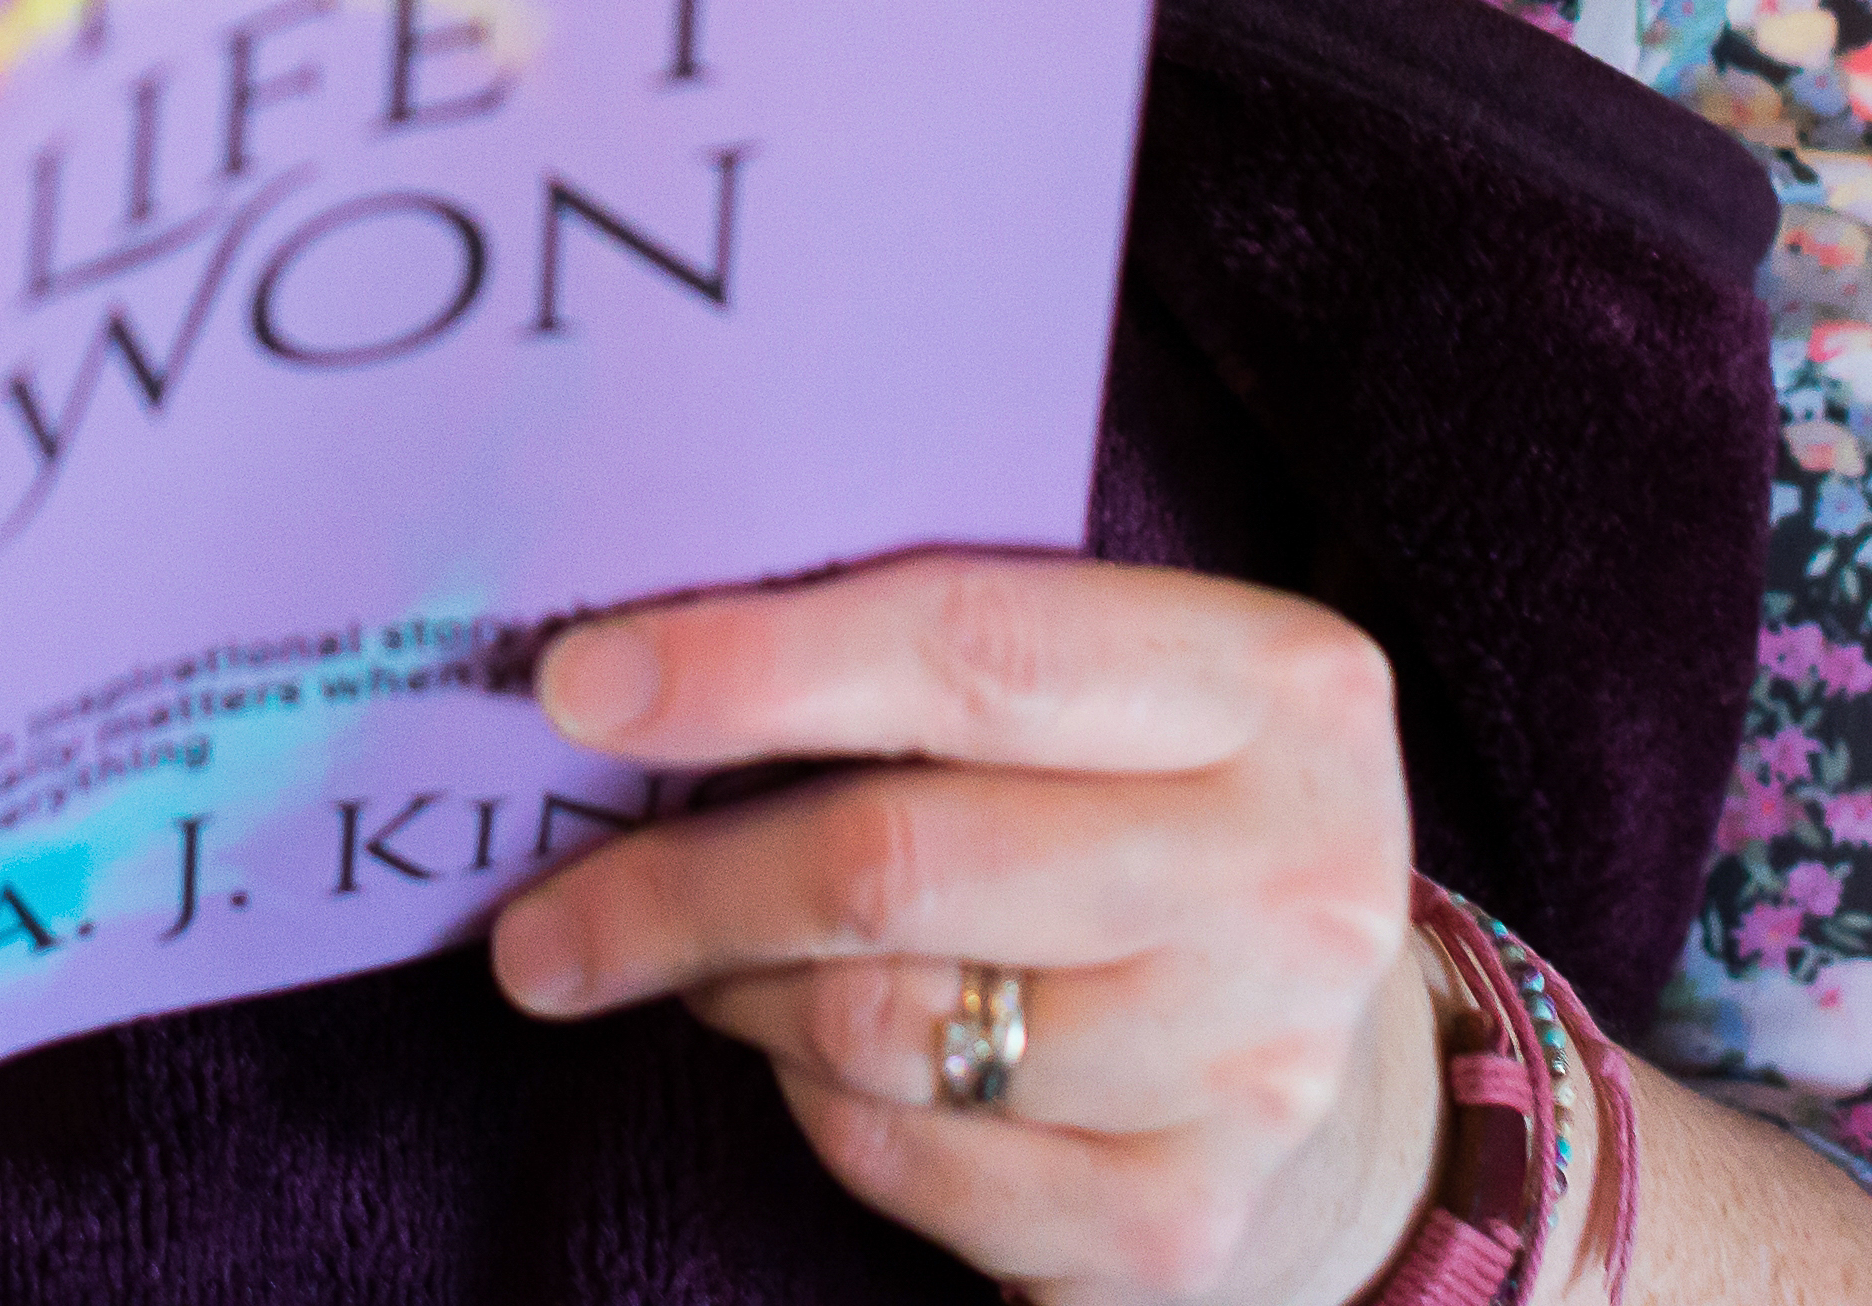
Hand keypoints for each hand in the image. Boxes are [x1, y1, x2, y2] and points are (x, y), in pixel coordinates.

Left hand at [483, 551, 1436, 1305]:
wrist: (1330, 1044)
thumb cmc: (1154, 813)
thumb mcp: (1112, 688)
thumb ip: (930, 652)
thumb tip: (633, 665)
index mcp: (1279, 688)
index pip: (972, 648)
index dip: (754, 664)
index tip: (576, 688)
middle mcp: (1292, 876)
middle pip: (897, 860)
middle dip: (679, 884)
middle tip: (541, 917)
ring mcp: (1248, 1069)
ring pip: (880, 1027)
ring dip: (738, 992)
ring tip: (698, 960)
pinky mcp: (1178, 1223)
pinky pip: (905, 1159)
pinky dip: (817, 1105)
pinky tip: (815, 1058)